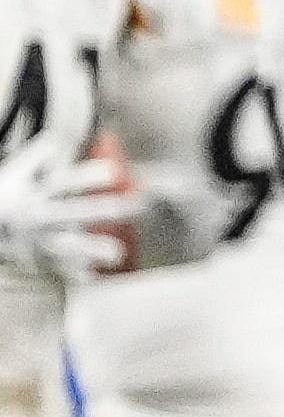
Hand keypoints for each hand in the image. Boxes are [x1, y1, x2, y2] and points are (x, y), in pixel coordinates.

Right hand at [0, 147, 131, 281]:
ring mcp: (40, 238)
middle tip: (138, 206)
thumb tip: (69, 137)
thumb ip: (45, 151)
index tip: (115, 172)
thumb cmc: (9, 189)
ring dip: (92, 249)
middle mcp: (40, 214)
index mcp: (38, 190)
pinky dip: (74, 275)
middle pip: (73, 212)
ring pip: (67, 245)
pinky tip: (92, 278)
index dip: (88, 176)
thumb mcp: (19, 167)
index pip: (65, 181)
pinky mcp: (39, 257)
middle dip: (104, 210)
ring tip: (117, 253)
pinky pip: (58, 269)